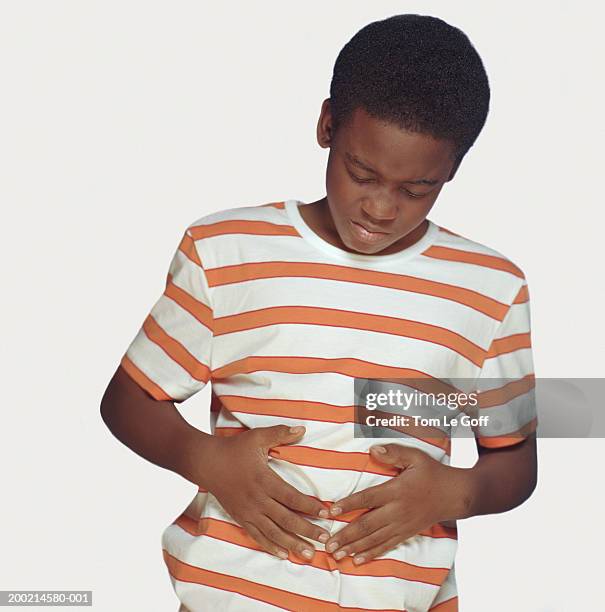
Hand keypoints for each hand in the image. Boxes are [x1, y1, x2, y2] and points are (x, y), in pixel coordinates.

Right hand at [198, 425, 330, 560]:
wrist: (207, 463)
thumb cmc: (234, 449)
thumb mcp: (257, 437)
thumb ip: (280, 433)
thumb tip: (302, 429)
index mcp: (264, 480)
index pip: (292, 497)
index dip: (310, 507)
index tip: (326, 513)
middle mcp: (258, 499)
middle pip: (286, 519)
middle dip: (307, 530)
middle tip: (325, 538)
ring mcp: (248, 511)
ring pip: (274, 533)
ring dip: (293, 544)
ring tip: (309, 554)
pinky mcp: (241, 518)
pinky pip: (257, 536)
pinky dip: (271, 547)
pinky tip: (284, 554)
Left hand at [324, 444, 469, 564]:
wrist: (455, 495)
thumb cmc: (432, 473)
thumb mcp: (415, 457)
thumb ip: (394, 453)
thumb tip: (372, 449)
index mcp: (396, 491)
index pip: (368, 498)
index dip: (349, 504)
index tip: (332, 511)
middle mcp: (397, 511)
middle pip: (367, 524)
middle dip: (346, 535)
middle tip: (328, 544)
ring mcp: (401, 525)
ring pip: (374, 539)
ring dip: (353, 548)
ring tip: (336, 555)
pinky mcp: (406, 534)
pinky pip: (386, 546)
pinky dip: (371, 554)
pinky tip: (357, 560)